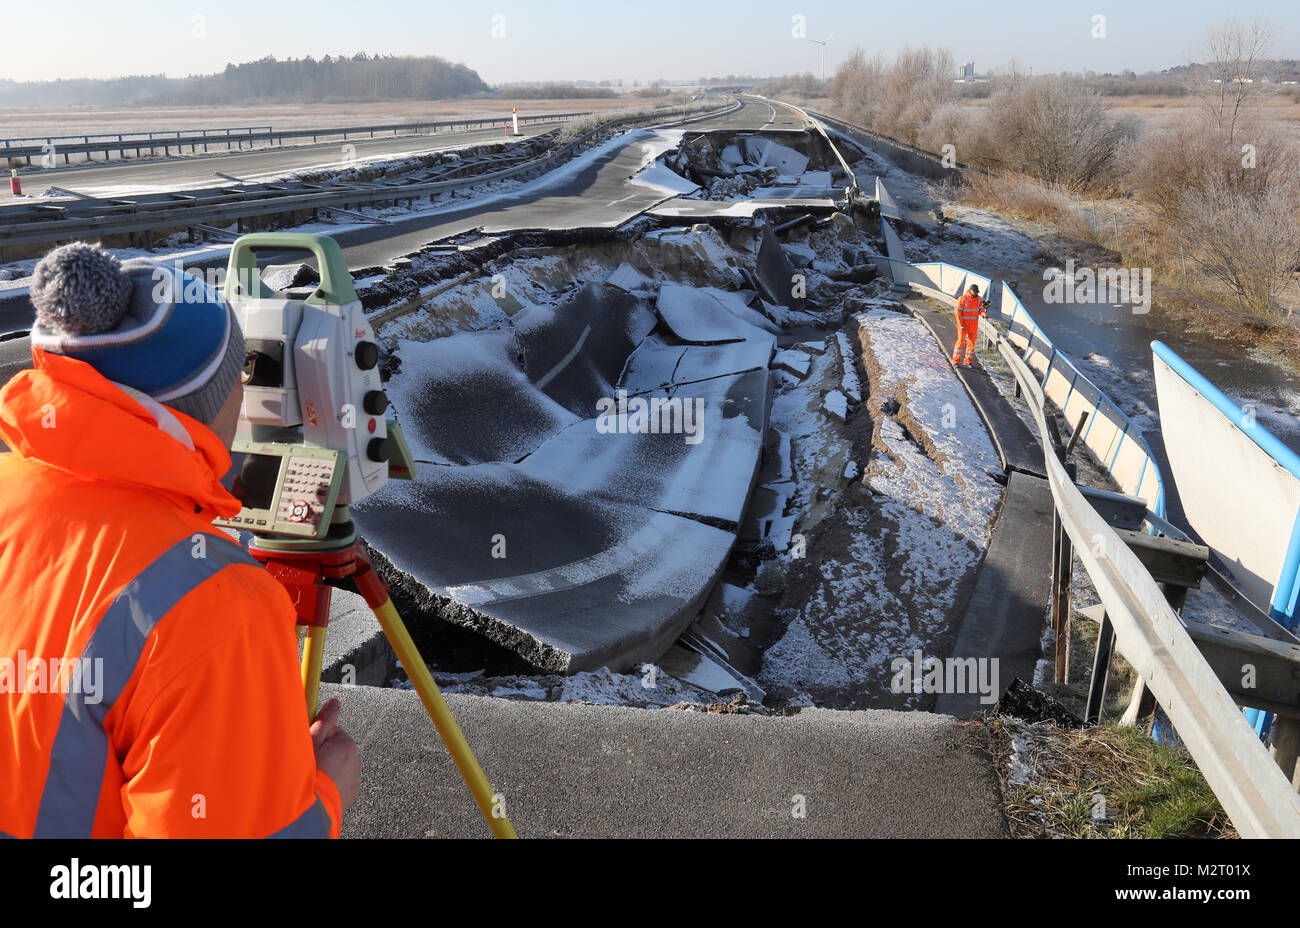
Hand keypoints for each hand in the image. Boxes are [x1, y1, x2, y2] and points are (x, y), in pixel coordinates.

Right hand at [311, 698, 360, 812]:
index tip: (309, 744)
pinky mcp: (351, 794)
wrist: (311, 809)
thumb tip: (334, 702)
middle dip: (324, 753)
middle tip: (309, 762)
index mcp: (346, 744)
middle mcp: (356, 760)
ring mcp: (355, 778)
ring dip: (329, 768)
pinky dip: (332, 783)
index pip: (332, 731)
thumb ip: (324, 719)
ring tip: (313, 777)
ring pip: (339, 766)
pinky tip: (320, 787)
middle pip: (337, 749)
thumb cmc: (309, 773)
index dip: (317, 737)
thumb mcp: (311, 742)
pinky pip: (341, 783)